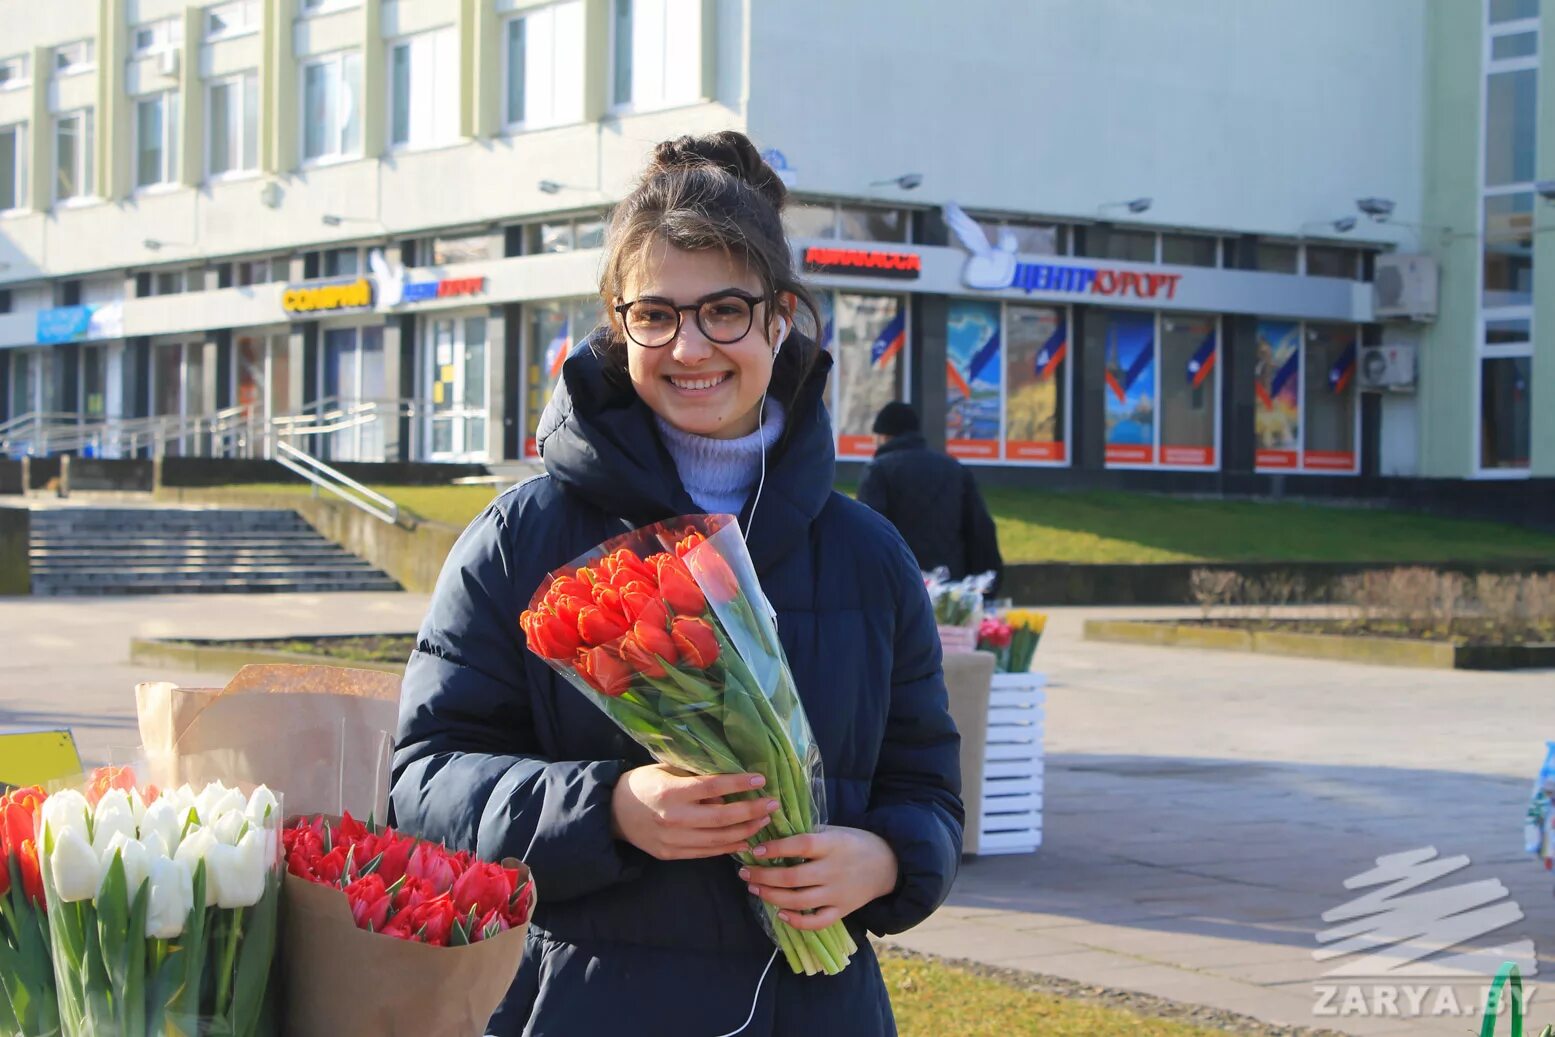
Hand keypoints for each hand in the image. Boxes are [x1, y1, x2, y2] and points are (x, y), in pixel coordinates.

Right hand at [611, 765, 779, 860]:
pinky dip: (729, 847)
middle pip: (722, 818)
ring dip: (745, 831)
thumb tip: (727, 787)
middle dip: (751, 811)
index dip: (739, 783)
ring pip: (718, 839)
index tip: (761, 779)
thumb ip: (694, 778)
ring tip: (764, 822)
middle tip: (772, 804)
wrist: (612, 813)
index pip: (713, 786)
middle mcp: (673, 818)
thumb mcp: (665, 770)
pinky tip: (745, 840)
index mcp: (671, 791)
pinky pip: (706, 852)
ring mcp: (672, 840)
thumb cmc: (642, 784)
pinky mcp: (671, 854)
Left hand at [739, 827, 898, 930]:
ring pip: (800, 901)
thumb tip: (771, 832)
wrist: (887, 864)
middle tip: (745, 873)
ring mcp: (838, 893)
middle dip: (764, 877)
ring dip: (772, 897)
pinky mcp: (842, 911)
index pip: (801, 845)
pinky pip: (817, 922)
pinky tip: (780, 914)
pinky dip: (797, 921)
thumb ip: (808, 835)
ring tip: (754, 889)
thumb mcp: (834, 831)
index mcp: (833, 845)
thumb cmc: (853, 842)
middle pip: (794, 877)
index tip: (755, 851)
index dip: (776, 848)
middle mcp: (834, 870)